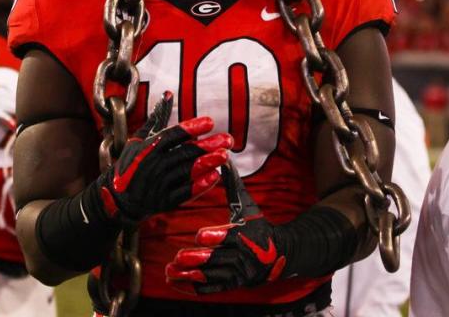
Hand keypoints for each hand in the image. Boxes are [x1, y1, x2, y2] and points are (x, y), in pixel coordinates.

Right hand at [96, 92, 232, 223]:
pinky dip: (199, 186)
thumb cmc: (129, 164)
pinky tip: (214, 177)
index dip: (192, 128)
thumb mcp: (138, 139)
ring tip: (224, 155)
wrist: (116, 198)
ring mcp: (159, 184)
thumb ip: (156, 118)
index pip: (173, 135)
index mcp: (148, 148)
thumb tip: (169, 94)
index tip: (210, 122)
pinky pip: (184, 193)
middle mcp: (154, 165)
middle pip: (184, 153)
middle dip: (207, 146)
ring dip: (207, 164)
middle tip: (227, 139)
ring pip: (187, 172)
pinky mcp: (164, 201)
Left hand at [166, 161, 285, 294]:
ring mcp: (236, 273)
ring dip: (189, 276)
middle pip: (217, 260)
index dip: (215, 237)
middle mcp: (240, 256)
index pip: (229, 237)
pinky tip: (175, 283)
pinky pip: (211, 289)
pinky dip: (192, 288)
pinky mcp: (231, 285)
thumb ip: (232, 183)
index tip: (199, 236)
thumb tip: (223, 158)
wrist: (278, 254)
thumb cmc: (257, 224)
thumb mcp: (247, 204)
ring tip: (170, 271)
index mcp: (244, 234)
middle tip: (178, 257)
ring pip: (211, 277)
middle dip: (197, 260)